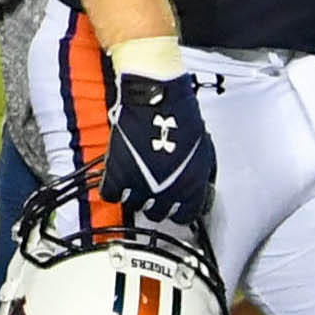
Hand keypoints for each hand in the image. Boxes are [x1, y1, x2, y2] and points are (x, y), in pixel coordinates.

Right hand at [99, 71, 215, 225]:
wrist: (157, 97)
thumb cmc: (181, 115)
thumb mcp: (203, 150)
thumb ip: (198, 175)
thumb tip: (197, 185)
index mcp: (191, 187)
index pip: (186, 216)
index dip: (180, 210)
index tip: (175, 205)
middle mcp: (166, 192)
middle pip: (157, 214)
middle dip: (156, 202)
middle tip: (154, 188)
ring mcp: (140, 185)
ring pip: (134, 206)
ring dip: (135, 195)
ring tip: (136, 180)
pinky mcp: (117, 174)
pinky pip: (110, 195)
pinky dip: (112, 189)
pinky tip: (118, 179)